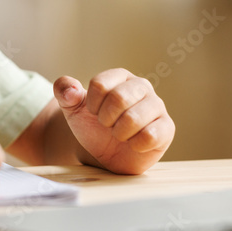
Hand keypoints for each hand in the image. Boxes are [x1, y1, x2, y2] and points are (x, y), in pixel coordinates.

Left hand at [54, 69, 173, 174]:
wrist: (105, 153)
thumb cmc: (92, 125)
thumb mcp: (72, 109)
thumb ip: (64, 93)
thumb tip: (70, 90)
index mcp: (119, 77)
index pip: (100, 84)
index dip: (91, 104)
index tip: (93, 112)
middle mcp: (141, 86)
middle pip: (118, 98)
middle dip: (105, 119)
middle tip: (107, 125)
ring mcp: (157, 106)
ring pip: (134, 118)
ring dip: (119, 132)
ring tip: (119, 134)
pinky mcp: (166, 128)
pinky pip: (151, 136)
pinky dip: (135, 144)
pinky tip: (133, 144)